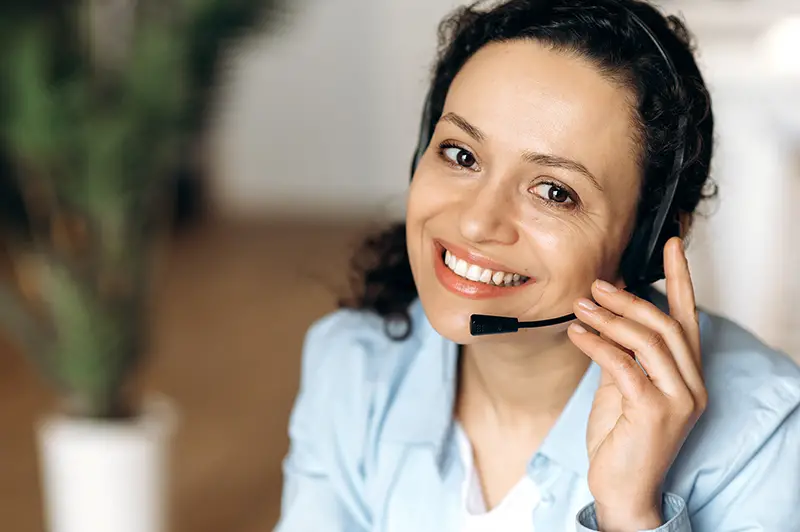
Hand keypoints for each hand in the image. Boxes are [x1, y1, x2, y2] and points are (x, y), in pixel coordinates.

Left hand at [567, 237, 706, 530]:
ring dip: (610, 318)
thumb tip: (606, 316)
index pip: (688, 318)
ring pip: (649, 341)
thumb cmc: (621, 440)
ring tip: (580, 306)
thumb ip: (623, 355)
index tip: (671, 245)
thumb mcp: (623, 388)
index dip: (681, 278)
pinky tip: (577, 333)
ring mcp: (677, 400)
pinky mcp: (653, 412)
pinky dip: (598, 344)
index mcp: (686, 376)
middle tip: (596, 285)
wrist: (622, 489)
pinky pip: (624, 365)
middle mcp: (690, 385)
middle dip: (629, 300)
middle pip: (666, 325)